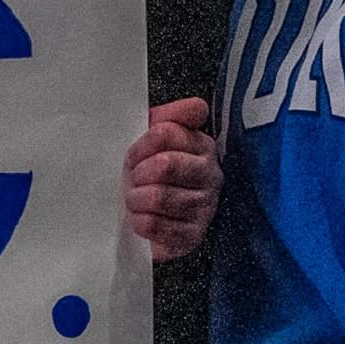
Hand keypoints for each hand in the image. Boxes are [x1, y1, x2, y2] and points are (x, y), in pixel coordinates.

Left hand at [123, 99, 221, 261]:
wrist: (148, 215)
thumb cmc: (149, 174)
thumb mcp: (153, 139)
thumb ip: (169, 117)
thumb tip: (196, 107)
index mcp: (201, 145)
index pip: (166, 133)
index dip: (141, 145)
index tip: (134, 157)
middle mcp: (210, 175)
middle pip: (165, 165)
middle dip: (139, 172)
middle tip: (134, 180)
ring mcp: (205, 207)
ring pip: (160, 196)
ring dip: (136, 199)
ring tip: (135, 200)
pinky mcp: (193, 236)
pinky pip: (157, 226)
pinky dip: (140, 222)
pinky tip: (140, 218)